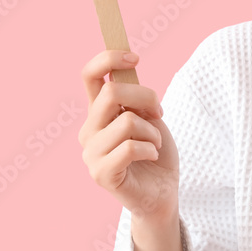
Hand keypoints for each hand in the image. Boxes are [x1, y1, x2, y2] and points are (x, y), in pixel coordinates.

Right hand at [78, 50, 179, 225]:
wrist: (162, 192)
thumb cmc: (155, 152)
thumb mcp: (149, 117)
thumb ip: (135, 97)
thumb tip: (127, 66)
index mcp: (98, 113)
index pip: (89, 75)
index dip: (108, 58)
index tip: (135, 58)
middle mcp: (89, 130)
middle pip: (111, 93)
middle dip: (146, 98)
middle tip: (159, 113)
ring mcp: (91, 153)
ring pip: (127, 121)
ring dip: (152, 131)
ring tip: (154, 144)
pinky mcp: (100, 174)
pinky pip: (131, 147)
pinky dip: (150, 149)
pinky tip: (150, 157)